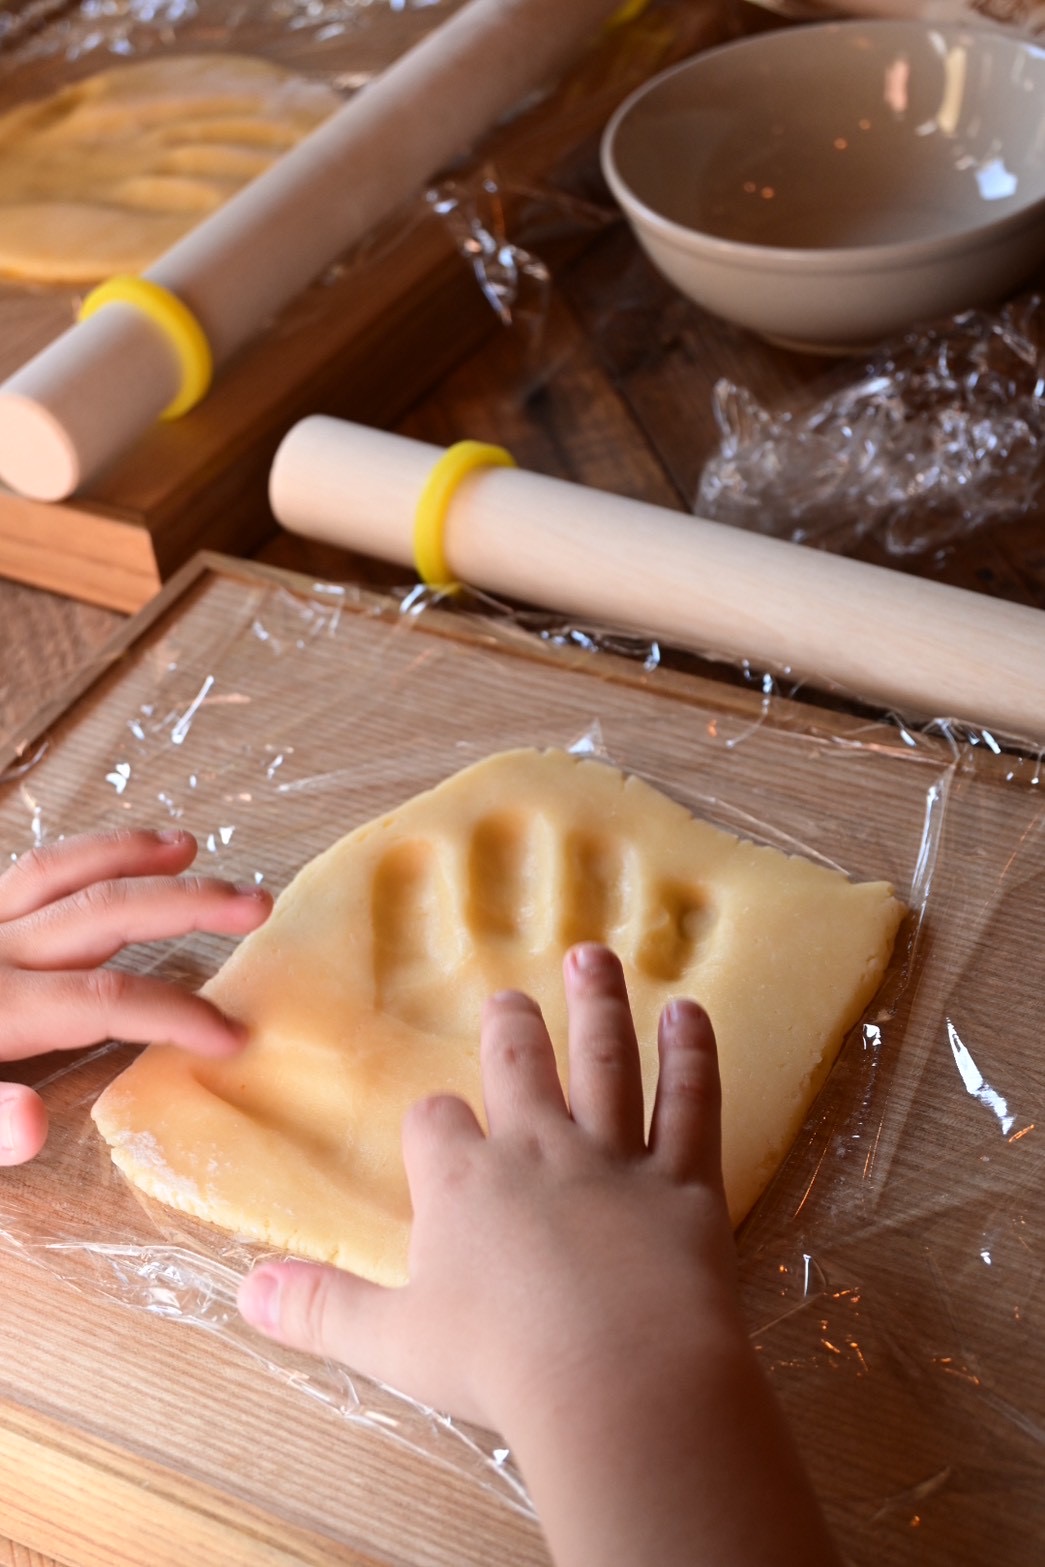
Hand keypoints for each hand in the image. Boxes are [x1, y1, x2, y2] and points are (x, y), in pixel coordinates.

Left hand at [0, 827, 271, 1163]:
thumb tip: (34, 1124)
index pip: (105, 1000)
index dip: (175, 1013)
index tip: (234, 1036)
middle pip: (103, 912)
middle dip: (186, 905)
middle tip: (257, 903)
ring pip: (58, 873)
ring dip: (128, 856)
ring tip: (187, 846)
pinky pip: (28, 875)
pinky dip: (77, 858)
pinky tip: (108, 862)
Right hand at [239, 943, 841, 1566]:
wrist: (619, 1378)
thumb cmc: (499, 1365)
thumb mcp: (391, 1343)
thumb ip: (321, 1311)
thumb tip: (245, 1293)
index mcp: (463, 1181)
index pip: (434, 1124)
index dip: (434, 1123)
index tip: (437, 1124)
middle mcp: (537, 1148)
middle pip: (518, 1065)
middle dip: (511, 1027)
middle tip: (511, 994)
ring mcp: (615, 1158)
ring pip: (606, 1062)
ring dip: (599, 1007)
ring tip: (596, 958)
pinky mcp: (684, 1180)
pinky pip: (690, 1104)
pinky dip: (692, 1055)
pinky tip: (691, 1014)